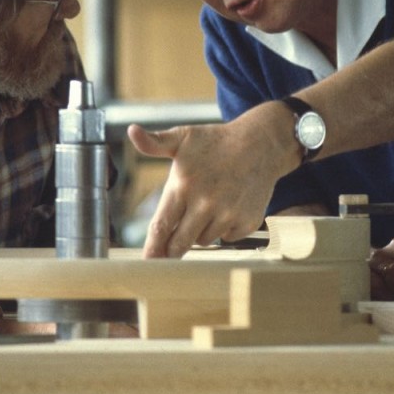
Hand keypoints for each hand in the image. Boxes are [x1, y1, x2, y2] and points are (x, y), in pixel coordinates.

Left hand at [127, 120, 284, 257]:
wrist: (261, 144)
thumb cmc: (216, 142)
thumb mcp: (183, 137)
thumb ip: (154, 142)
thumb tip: (132, 130)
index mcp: (184, 185)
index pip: (161, 226)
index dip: (152, 249)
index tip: (146, 263)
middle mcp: (205, 203)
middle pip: (179, 244)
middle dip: (171, 249)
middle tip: (168, 250)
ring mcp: (228, 214)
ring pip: (203, 240)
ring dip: (199, 231)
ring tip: (208, 205)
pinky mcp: (247, 222)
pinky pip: (226, 238)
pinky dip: (223, 229)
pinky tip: (227, 207)